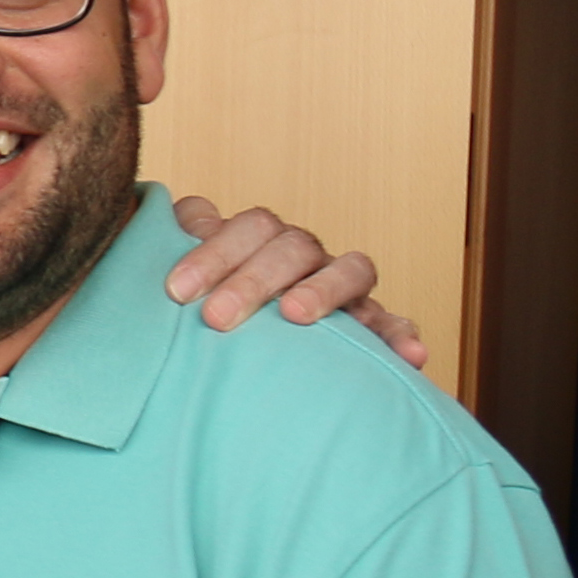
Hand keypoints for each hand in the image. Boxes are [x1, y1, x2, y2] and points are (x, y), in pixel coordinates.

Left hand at [166, 196, 427, 369]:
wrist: (235, 338)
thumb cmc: (204, 307)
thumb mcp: (185, 281)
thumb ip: (170, 249)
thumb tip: (168, 224)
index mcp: (260, 240)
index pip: (245, 228)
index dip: (212, 252)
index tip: (176, 291)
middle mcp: (304, 256)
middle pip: (290, 247)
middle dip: (252, 280)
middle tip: (217, 318)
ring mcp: (342, 286)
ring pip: (351, 268)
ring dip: (324, 289)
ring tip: (295, 315)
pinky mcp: (372, 323)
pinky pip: (393, 322)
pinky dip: (402, 333)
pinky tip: (409, 354)